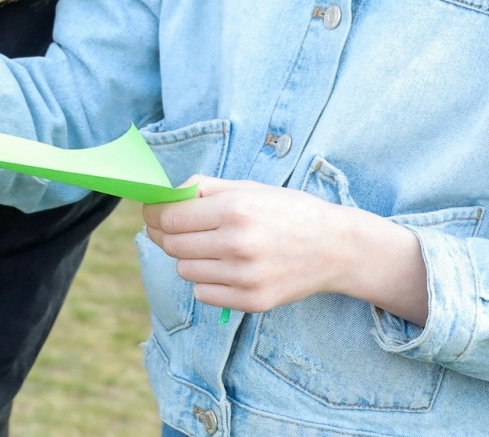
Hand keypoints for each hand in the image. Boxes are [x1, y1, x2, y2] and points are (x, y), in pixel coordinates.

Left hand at [143, 177, 427, 323]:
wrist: (337, 247)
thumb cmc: (291, 211)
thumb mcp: (250, 187)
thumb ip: (205, 188)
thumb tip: (167, 192)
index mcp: (234, 209)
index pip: (170, 217)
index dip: (154, 214)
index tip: (152, 213)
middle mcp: (237, 244)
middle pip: (173, 245)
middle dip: (168, 235)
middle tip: (176, 229)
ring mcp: (244, 277)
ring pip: (185, 271)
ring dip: (189, 258)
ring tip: (210, 247)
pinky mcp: (252, 301)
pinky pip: (203, 293)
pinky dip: (206, 281)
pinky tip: (225, 267)